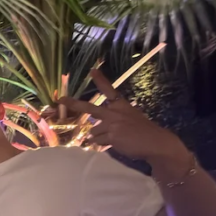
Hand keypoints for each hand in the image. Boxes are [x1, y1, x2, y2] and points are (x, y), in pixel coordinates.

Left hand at [57, 69, 184, 160]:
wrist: (155, 142)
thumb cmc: (143, 131)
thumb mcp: (131, 117)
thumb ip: (114, 119)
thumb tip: (96, 129)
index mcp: (121, 105)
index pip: (109, 90)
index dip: (101, 80)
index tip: (92, 70)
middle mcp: (114, 112)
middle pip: (90, 108)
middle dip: (73, 103)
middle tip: (61, 99)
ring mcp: (112, 124)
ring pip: (94, 132)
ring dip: (101, 137)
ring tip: (117, 139)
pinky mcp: (111, 136)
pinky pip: (98, 141)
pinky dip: (104, 144)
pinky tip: (116, 144)